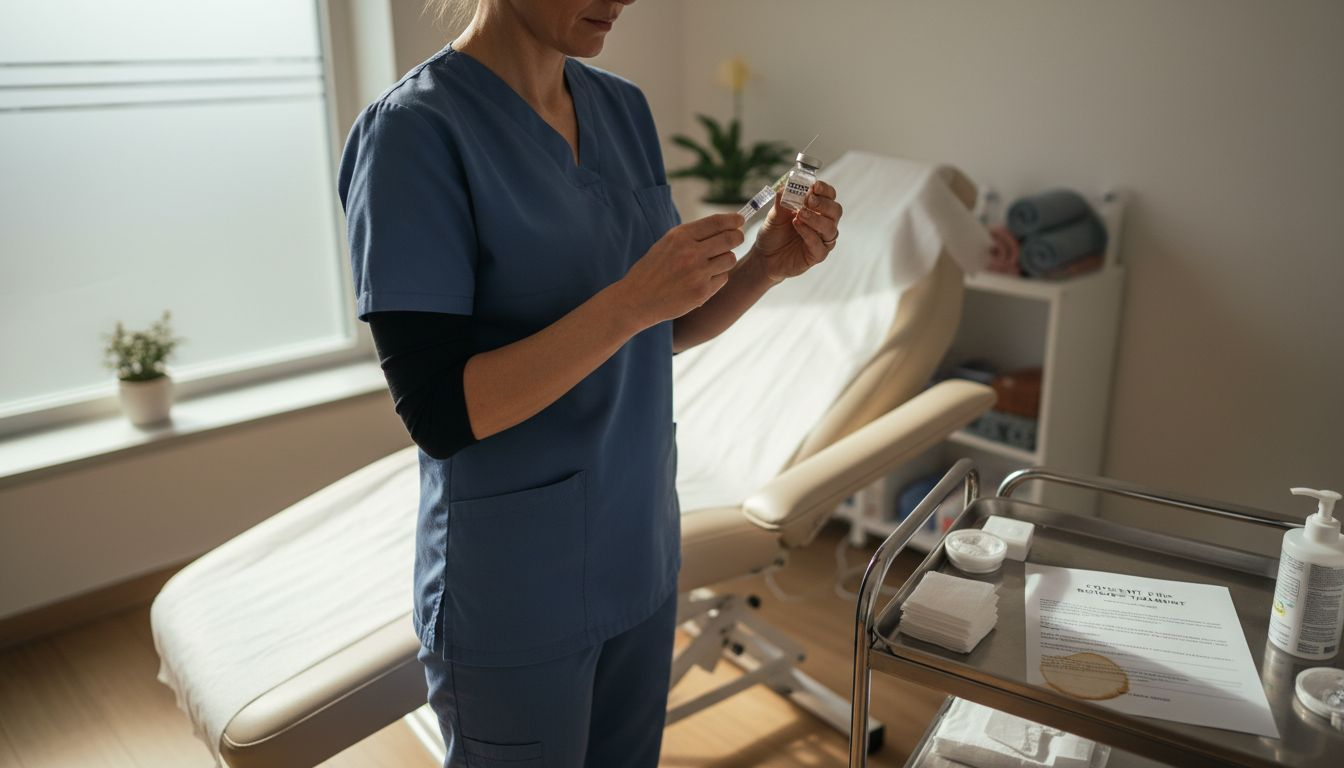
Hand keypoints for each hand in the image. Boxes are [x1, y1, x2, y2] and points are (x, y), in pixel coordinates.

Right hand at [617, 212, 744, 328]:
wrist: (636, 299)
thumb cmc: (652, 270)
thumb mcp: (666, 244)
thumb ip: (692, 236)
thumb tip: (724, 227)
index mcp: (680, 236)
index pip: (717, 222)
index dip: (733, 220)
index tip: (740, 220)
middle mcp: (691, 252)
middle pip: (731, 239)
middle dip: (737, 237)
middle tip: (737, 238)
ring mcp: (698, 272)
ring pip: (730, 259)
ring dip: (726, 260)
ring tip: (712, 264)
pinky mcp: (702, 291)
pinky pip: (723, 278)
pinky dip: (718, 278)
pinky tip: (703, 280)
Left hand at [750, 180, 842, 282]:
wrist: (764, 256)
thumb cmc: (773, 233)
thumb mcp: (775, 214)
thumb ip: (782, 201)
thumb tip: (785, 186)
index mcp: (817, 209)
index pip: (830, 196)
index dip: (825, 190)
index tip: (815, 186)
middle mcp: (823, 223)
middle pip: (835, 210)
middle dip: (823, 203)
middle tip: (808, 200)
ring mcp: (822, 240)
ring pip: (830, 228)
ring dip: (816, 218)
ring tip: (799, 214)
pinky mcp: (817, 255)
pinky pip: (820, 245)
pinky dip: (809, 234)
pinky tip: (798, 226)